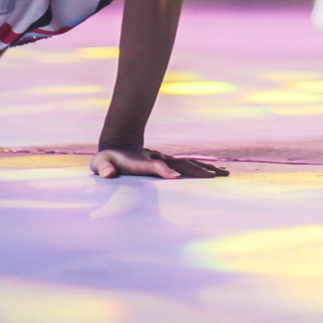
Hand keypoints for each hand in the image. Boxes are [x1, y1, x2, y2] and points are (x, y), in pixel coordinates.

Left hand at [91, 147, 228, 178]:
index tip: (176, 178)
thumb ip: (103, 168)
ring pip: (187, 164)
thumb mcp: (100, 164)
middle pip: (178, 164)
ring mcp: (164, 160)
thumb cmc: (107, 160)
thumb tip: (108, 174)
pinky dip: (203, 169)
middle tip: (213, 177)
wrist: (118, 144)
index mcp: (141, 162)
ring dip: (204, 169)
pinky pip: (188, 166)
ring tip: (223, 174)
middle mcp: (156, 159)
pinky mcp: (169, 163)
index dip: (164, 171)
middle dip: (195, 171)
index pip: (155, 166)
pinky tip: (218, 173)